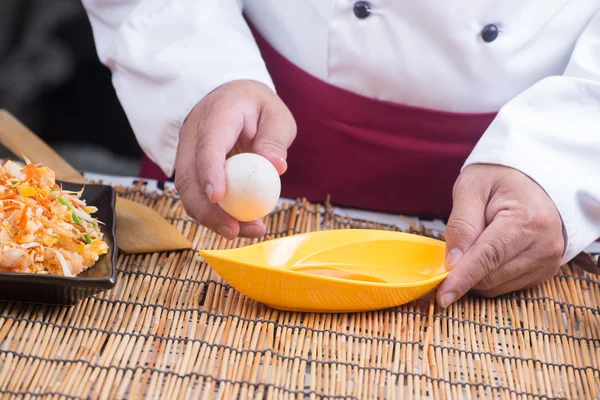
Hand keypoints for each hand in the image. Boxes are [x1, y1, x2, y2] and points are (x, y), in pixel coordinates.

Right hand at [174, 80, 296, 239]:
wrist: (231, 99)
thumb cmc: (257, 108)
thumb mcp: (275, 115)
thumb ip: (275, 139)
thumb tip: (276, 167)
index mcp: (217, 114)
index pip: (208, 144)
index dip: (209, 171)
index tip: (217, 197)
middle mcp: (194, 135)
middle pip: (188, 177)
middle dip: (207, 210)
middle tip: (235, 230)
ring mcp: (188, 153)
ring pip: (188, 192)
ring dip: (211, 218)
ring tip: (242, 232)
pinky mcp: (191, 170)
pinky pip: (196, 196)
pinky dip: (213, 214)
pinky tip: (237, 225)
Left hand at [437, 164, 564, 307]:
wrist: (530, 177)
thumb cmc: (498, 177)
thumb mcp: (471, 189)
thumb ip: (461, 225)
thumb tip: (452, 264)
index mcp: (528, 220)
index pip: (489, 257)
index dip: (463, 278)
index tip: (443, 297)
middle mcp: (545, 245)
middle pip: (491, 276)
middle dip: (464, 270)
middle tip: (455, 246)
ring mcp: (548, 261)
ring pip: (497, 286)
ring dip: (476, 274)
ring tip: (478, 240)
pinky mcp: (544, 271)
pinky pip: (505, 286)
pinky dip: (488, 276)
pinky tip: (488, 253)